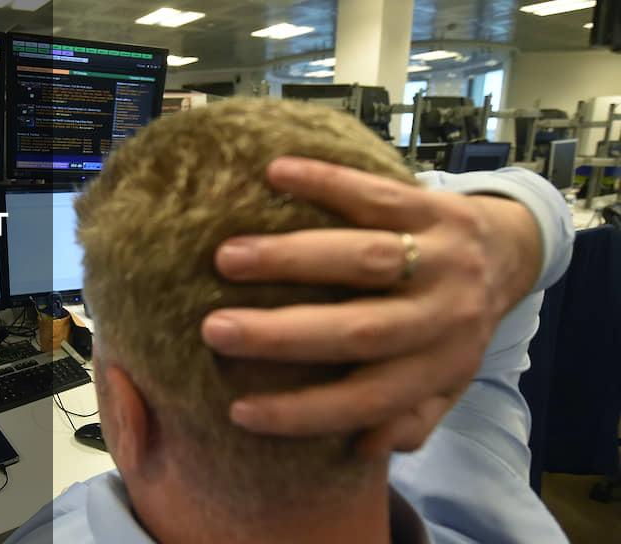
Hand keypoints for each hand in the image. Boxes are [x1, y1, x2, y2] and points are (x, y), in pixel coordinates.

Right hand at [201, 157, 541, 456]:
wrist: (510, 254)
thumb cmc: (455, 327)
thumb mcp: (444, 384)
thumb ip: (410, 419)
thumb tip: (361, 447)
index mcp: (438, 367)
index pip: (367, 400)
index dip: (303, 412)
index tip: (239, 412)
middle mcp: (443, 315)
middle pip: (359, 331)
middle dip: (281, 335)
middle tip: (214, 330)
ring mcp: (442, 256)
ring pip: (365, 259)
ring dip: (292, 258)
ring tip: (228, 257)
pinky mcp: (434, 204)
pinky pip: (377, 193)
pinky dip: (326, 182)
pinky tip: (275, 173)